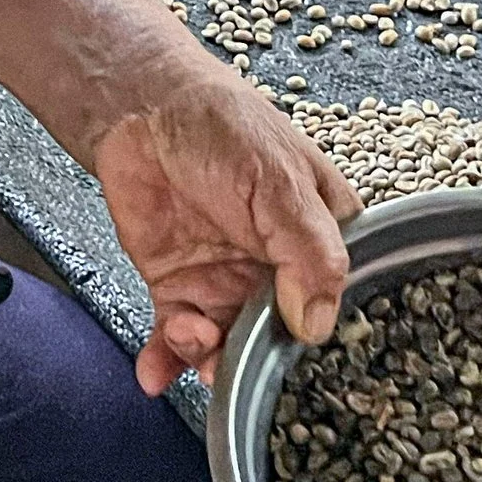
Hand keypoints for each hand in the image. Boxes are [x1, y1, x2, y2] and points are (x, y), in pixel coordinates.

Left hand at [91, 64, 358, 392]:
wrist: (146, 108)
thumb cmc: (227, 126)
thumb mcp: (281, 182)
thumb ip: (307, 251)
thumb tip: (316, 323)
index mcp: (321, 240)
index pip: (335, 301)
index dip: (320, 335)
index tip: (299, 356)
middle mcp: (278, 270)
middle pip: (280, 338)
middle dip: (256, 362)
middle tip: (234, 365)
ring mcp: (228, 282)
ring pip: (227, 345)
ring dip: (207, 358)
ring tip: (189, 337)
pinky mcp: (179, 288)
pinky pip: (176, 337)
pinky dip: (165, 361)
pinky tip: (155, 373)